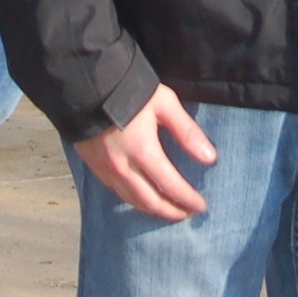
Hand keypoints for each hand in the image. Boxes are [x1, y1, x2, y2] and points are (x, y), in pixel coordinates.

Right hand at [74, 84, 216, 221]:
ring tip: (168, 209)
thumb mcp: (164, 103)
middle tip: (187, 213)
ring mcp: (106, 170)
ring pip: (132, 201)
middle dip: (172, 211)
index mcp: (144, 152)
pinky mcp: (93, 166)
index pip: (171, 186)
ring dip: (153, 209)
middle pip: (151, 202)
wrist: (87, 82)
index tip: (202, 206)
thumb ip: (187, 131)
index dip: (188, 199)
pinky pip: (116, 192)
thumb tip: (210, 157)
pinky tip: (140, 197)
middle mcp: (123, 168)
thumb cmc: (130, 89)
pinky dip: (133, 200)